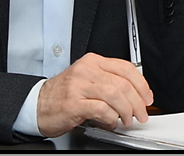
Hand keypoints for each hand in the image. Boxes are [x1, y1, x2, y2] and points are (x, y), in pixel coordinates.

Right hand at [36, 52, 153, 136]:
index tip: (147, 96)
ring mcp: (79, 86)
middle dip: (137, 100)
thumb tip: (135, 93)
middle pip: (123, 82)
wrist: (36, 104)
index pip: (125, 67)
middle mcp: (86, 70)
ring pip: (115, 94)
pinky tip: (112, 122)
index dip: (141, 83)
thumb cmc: (63, 94)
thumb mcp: (88, 79)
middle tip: (142, 112)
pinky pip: (101, 109)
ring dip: (127, 110)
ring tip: (129, 120)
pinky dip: (111, 118)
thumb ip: (109, 81)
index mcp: (93, 61)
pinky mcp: (73, 103)